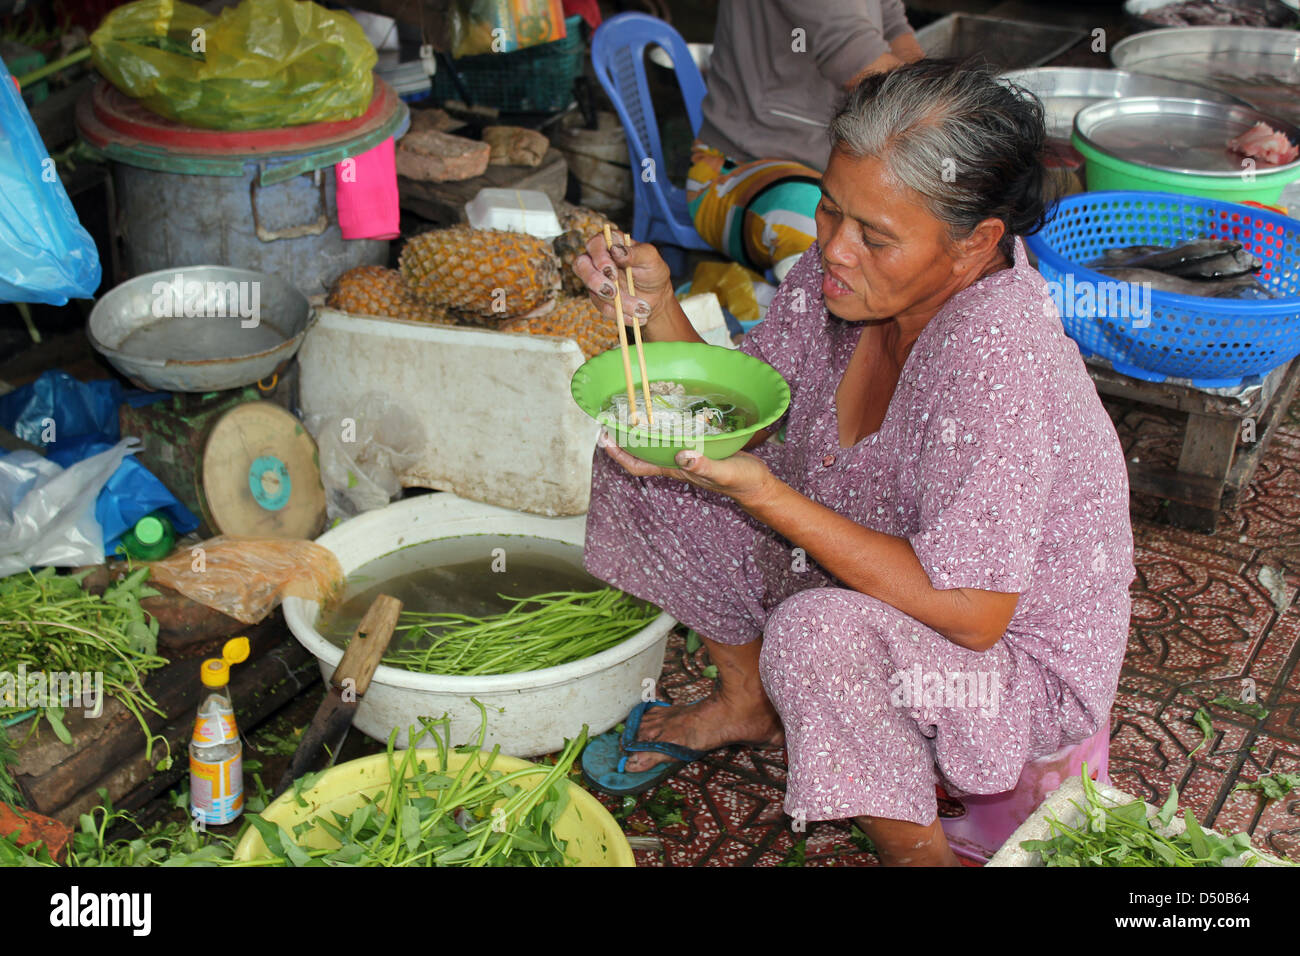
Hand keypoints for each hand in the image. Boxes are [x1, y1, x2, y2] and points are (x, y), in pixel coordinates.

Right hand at [573, 233, 673, 337]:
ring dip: (616, 302)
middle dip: (596, 281)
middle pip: (581, 265)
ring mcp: (595, 279)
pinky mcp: (598, 297)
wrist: (656, 296)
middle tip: (614, 292)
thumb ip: (635, 253)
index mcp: (610, 242)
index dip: (599, 258)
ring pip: (591, 289)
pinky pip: (601, 307)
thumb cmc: (653, 271)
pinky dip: (618, 313)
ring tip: (639, 308)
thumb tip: (616, 250)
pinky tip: (634, 316)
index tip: (611, 271)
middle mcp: (597, 258)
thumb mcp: (651, 259)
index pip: (595, 244)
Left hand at [597, 430, 777, 508]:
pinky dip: (664, 428)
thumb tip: (683, 455)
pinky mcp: (698, 449)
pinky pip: (673, 439)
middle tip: (610, 420)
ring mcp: (686, 457)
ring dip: (640, 433)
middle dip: (622, 441)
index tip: (605, 438)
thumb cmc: (740, 480)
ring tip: (630, 413)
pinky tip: (665, 415)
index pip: (639, 465)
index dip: (619, 455)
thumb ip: (704, 465)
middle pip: (641, 454)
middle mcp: (676, 463)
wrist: (757, 485)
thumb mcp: (723, 471)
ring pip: (655, 446)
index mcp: (677, 469)